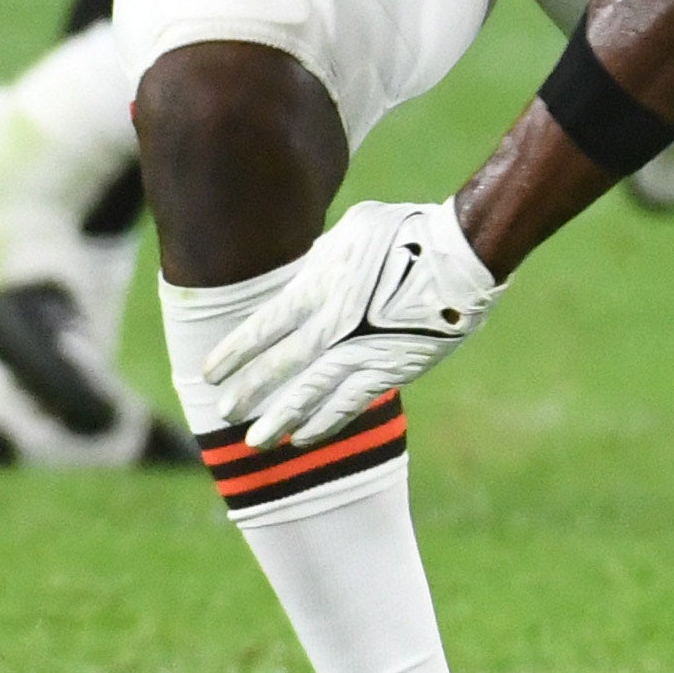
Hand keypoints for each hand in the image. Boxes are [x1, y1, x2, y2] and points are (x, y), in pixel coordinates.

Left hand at [204, 199, 499, 449]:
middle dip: (249, 391)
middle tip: (224, 414)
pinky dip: (327, 421)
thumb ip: (321, 260)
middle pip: (280, 366)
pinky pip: (352, 402)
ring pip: (312, 393)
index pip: (264, 327)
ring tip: (257, 442)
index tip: (210, 374)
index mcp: (319, 286)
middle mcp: (334, 324)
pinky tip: (305, 436)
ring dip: (282, 419)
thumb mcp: (352, 231)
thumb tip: (303, 272)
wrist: (463, 253)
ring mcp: (363, 350)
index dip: (235, 353)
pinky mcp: (392, 368)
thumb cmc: (408, 230)